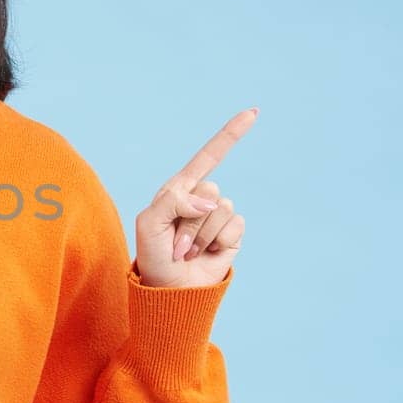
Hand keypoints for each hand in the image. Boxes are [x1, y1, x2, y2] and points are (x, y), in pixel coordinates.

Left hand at [134, 108, 257, 288]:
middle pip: (209, 189)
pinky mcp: (232, 235)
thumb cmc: (153, 255)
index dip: (231, 134)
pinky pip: (235, 226)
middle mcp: (201, 199)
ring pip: (221, 210)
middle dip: (189, 220)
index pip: (208, 157)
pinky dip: (218, 243)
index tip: (253, 113)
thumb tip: (209, 201)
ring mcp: (218, 217)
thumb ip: (172, 201)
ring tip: (186, 250)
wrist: (169, 290)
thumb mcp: (149, 223)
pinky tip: (206, 254)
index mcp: (179, 190)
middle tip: (175, 243)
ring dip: (200, 235)